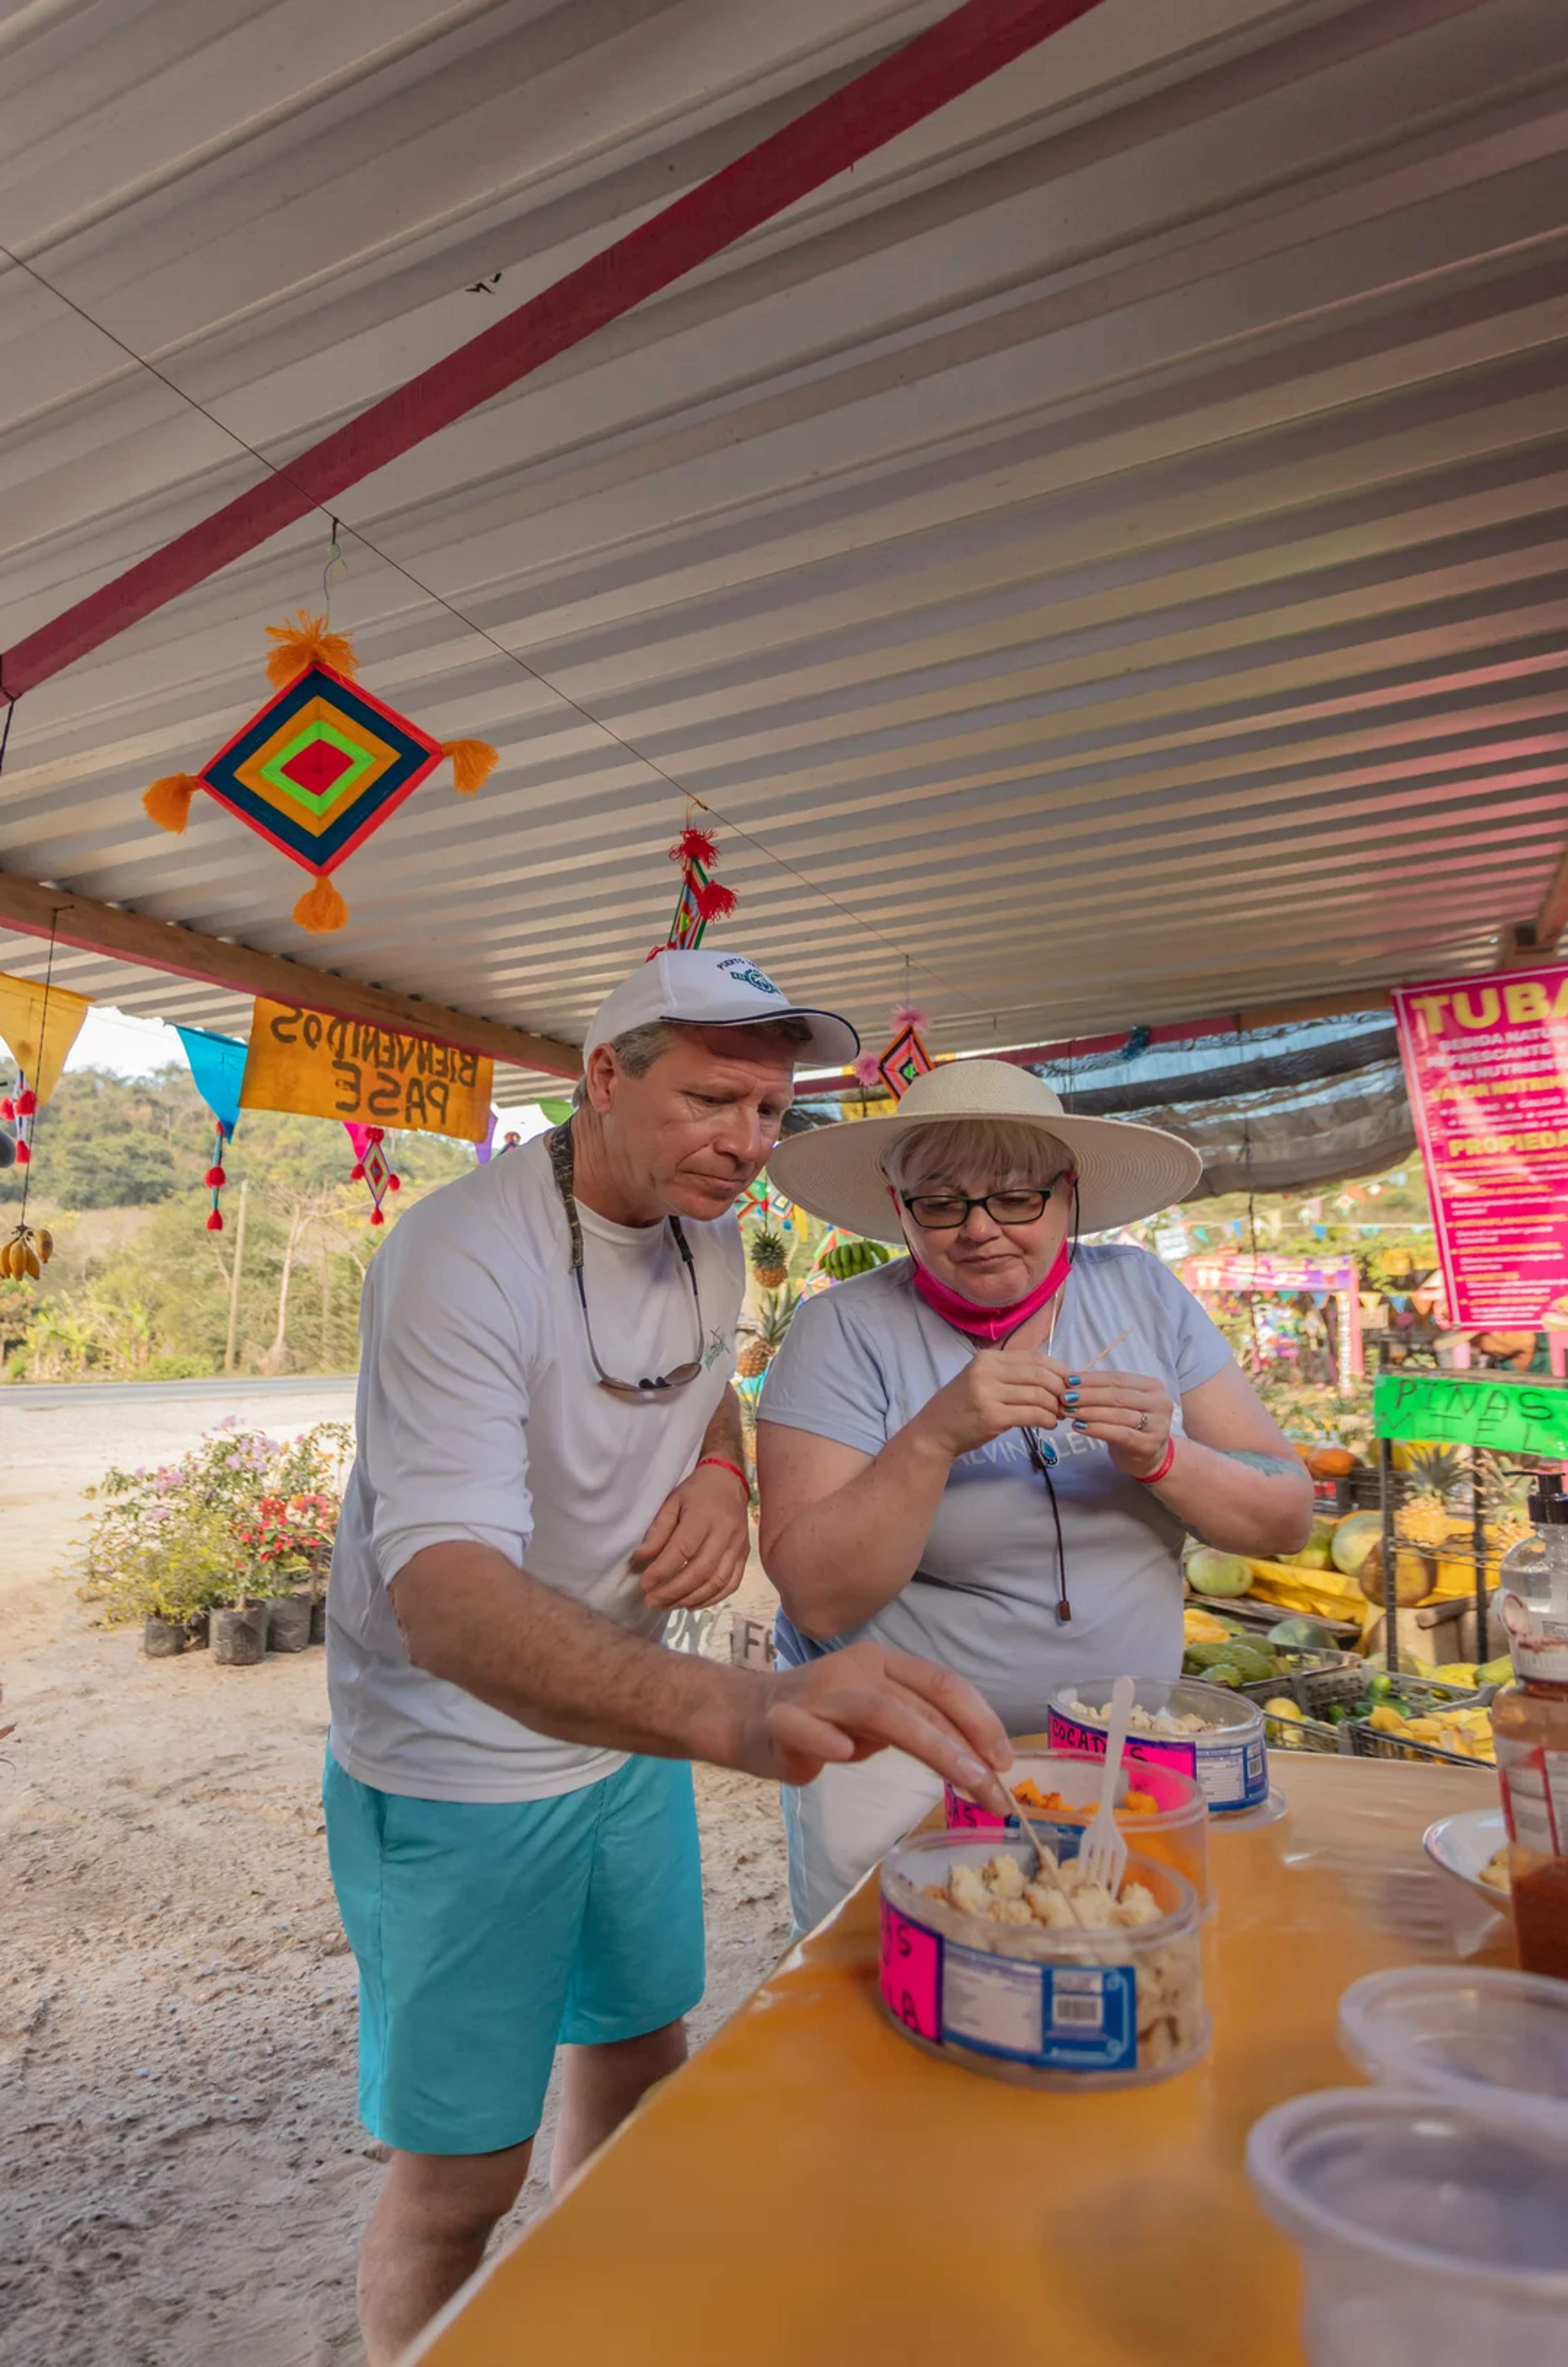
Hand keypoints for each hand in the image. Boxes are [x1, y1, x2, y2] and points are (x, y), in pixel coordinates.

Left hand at [633, 1463, 750, 1609]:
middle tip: (652, 1602)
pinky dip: (711, 1599)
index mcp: (704, 1515)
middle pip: (700, 1570)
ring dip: (690, 1599)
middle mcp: (725, 1532)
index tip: (644, 1585)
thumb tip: (641, 1558)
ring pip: (717, 1581)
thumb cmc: (696, 1492)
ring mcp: (738, 1545)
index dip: (662, 1571)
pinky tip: (691, 1605)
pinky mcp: (744, 1555)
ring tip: (667, 1606)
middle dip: (673, 1591)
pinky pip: (731, 1584)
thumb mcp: (671, 1503)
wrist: (728, 1482)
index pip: (683, 1549)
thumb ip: (658, 1531)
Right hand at [733, 1640, 1013, 1813]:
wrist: (744, 1715)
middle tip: (994, 1790)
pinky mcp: (781, 1718)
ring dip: (928, 1744)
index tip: (1006, 1762)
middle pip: (918, 1702)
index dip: (979, 1719)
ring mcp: (817, 1692)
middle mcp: (855, 1670)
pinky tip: (844, 1755)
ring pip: (879, 1710)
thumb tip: (976, 1762)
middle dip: (964, 1747)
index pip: (941, 1684)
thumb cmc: (822, 1721)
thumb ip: (917, 1728)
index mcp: (883, 1665)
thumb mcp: (877, 1721)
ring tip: (960, 1779)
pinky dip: (827, 1740)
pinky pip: (805, 1726)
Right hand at [912, 1346, 1068, 1459]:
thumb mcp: (984, 1380)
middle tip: (1069, 1402)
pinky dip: (1047, 1419)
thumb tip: (1057, 1378)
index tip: (1072, 1383)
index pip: (1035, 1359)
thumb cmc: (963, 1406)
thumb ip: (1013, 1375)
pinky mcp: (992, 1417)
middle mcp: (986, 1372)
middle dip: (1061, 1389)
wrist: (935, 1431)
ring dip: (1056, 1407)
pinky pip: (1032, 1414)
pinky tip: (1049, 1423)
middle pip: (1040, 1375)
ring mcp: (988, 1394)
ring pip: (1039, 1395)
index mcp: (987, 1358)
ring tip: (1059, 1414)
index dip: (1059, 1370)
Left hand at [1060, 1365, 1173, 1477]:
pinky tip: (1079, 1426)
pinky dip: (1096, 1429)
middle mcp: (1160, 1403)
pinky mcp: (1148, 1445)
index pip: (1118, 1378)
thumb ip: (1103, 1390)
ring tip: (1068, 1410)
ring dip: (1088, 1412)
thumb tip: (1071, 1379)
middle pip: (1117, 1396)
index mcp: (1153, 1386)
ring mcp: (1157, 1426)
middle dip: (1088, 1395)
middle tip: (1064, 1396)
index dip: (1092, 1379)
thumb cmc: (1130, 1424)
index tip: (1068, 1379)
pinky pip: (1119, 1434)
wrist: (1149, 1456)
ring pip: (1117, 1415)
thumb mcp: (1123, 1403)